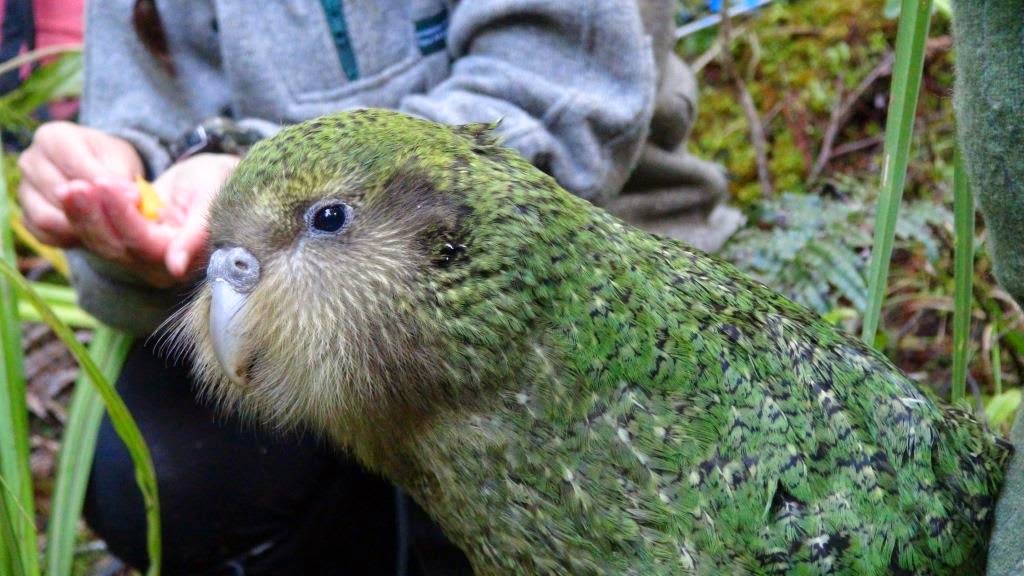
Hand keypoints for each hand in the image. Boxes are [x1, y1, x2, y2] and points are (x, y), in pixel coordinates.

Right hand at [17, 122, 143, 245]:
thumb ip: (121, 178)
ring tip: (107, 228)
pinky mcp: (26, 215)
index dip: (103, 185)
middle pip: (58, 194)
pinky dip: (68, 239)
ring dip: (79, 227)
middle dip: (92, 209)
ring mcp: (24, 190)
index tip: (132, 198)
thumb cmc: (108, 161)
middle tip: (122, 220)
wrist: (97, 172)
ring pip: (46, 218)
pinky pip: (44, 234)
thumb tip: (131, 198)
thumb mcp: (120, 160)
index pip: (74, 165)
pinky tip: (91, 235)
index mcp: (52, 137)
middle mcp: (30, 161)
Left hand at [54, 153, 239, 286]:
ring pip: (103, 243)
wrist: (212, 180)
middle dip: (93, 217)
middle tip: (75, 185)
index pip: (145, 244)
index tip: (105, 183)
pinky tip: (69, 192)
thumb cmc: (219, 185)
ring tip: (67, 187)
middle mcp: (161, 267)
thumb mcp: (212, 201)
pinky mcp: (125, 245)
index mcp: (187, 260)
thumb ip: (197, 234)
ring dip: (81, 215)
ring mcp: (141, 258)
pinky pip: (97, 235)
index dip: (123, 217)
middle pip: (118, 248)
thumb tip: (176, 267)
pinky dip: (82, 214)